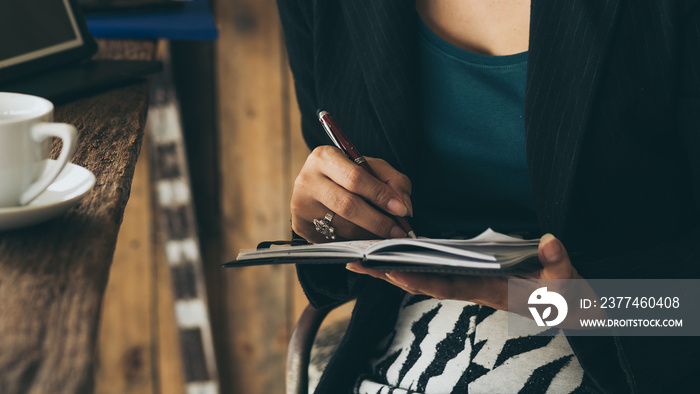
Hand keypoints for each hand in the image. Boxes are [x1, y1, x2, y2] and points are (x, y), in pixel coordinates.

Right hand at [291, 146, 412, 242]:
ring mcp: (301, 204)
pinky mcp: (300, 225)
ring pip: (343, 227)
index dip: (380, 195)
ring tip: (385, 234)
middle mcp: (307, 179)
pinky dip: (355, 241)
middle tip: (398, 230)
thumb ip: (393, 180)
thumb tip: (404, 206)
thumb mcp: (371, 168)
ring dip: (369, 234)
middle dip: (378, 221)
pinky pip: (334, 240)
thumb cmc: (348, 174)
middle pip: (348, 205)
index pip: (355, 178)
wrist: (317, 185)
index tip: (402, 210)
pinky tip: (365, 238)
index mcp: (324, 157)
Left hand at [346, 234, 581, 309]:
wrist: (580, 314)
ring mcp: (477, 285)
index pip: (447, 287)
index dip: (418, 281)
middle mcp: (477, 290)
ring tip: (367, 260)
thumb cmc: (573, 301)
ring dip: (399, 270)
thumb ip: (560, 265)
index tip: (390, 273)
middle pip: (426, 283)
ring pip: (430, 279)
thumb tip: (549, 242)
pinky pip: (442, 274)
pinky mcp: (481, 280)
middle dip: (391, 275)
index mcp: (492, 292)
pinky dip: (419, 267)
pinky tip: (403, 258)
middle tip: (357, 265)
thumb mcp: (570, 284)